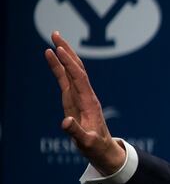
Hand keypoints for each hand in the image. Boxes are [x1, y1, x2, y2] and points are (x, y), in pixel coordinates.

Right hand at [44, 31, 125, 174]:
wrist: (103, 149)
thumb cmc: (95, 146)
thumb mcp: (86, 142)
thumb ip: (76, 132)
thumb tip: (64, 122)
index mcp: (89, 102)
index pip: (79, 78)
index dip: (69, 64)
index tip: (59, 49)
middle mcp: (85, 95)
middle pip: (76, 68)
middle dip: (67, 51)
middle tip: (55, 34)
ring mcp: (80, 96)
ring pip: (72, 71)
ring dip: (64, 55)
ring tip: (54, 39)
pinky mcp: (74, 99)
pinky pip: (66, 79)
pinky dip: (59, 67)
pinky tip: (53, 56)